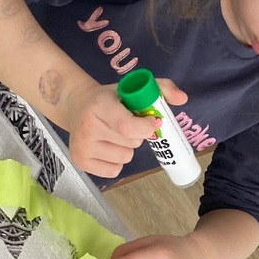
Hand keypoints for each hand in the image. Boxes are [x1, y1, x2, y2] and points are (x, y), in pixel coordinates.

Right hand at [62, 78, 187, 177]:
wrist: (75, 106)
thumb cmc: (109, 98)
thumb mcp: (131, 87)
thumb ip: (161, 88)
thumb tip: (183, 99)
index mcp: (100, 106)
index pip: (128, 127)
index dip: (146, 128)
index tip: (151, 122)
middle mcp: (87, 128)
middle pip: (131, 144)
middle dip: (136, 136)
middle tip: (124, 124)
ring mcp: (82, 147)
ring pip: (125, 158)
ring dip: (126, 148)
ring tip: (114, 135)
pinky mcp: (80, 162)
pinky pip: (114, 171)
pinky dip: (116, 162)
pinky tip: (107, 147)